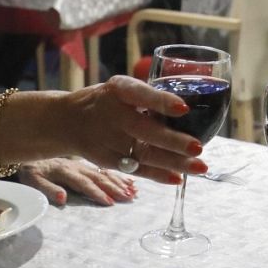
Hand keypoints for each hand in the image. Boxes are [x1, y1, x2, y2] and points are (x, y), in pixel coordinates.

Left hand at [18, 157, 136, 205]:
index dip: (97, 193)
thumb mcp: (32, 181)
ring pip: (104, 173)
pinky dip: (118, 176)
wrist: (29, 153)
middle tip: (129, 198)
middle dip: (115, 188)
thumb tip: (63, 198)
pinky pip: (104, 170)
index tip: (110, 202)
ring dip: (120, 182)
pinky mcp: (85, 165)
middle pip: (99, 177)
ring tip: (133, 192)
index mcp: (65, 171)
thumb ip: (47, 189)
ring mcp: (83, 164)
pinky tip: (130, 181)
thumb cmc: (31, 171)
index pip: (84, 183)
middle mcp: (77, 166)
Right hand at [53, 76, 206, 184]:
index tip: (183, 108)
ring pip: (143, 154)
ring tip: (199, 167)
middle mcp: (111, 114)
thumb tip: (190, 110)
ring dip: (173, 162)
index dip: (161, 101)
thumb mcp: (122, 89)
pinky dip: (158, 175)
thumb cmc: (108, 101)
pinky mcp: (107, 159)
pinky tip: (178, 178)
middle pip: (143, 130)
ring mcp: (107, 140)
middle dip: (172, 141)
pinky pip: (136, 169)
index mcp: (118, 90)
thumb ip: (149, 98)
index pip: (139, 94)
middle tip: (198, 147)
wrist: (67, 121)